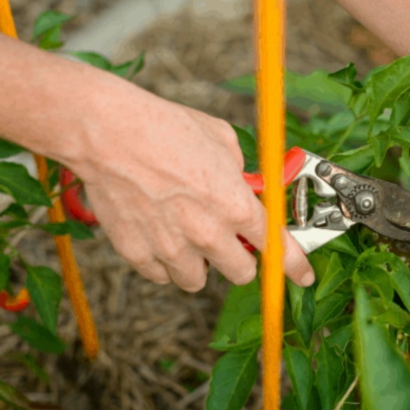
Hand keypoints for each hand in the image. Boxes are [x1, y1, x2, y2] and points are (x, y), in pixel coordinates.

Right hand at [71, 90, 314, 291]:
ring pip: (197, 281)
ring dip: (199, 264)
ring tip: (186, 237)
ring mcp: (171, 248)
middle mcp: (207, 233)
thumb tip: (242, 183)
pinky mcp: (137, 254)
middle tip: (228, 241)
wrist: (107, 132)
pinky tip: (158, 236)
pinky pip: (160, 276)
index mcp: (235, 205)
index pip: (277, 247)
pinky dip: (163, 263)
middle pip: (241, 274)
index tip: (301, 276)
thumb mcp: (221, 139)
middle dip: (240, 259)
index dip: (294, 265)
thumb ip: (239, 171)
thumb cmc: (164, 128)